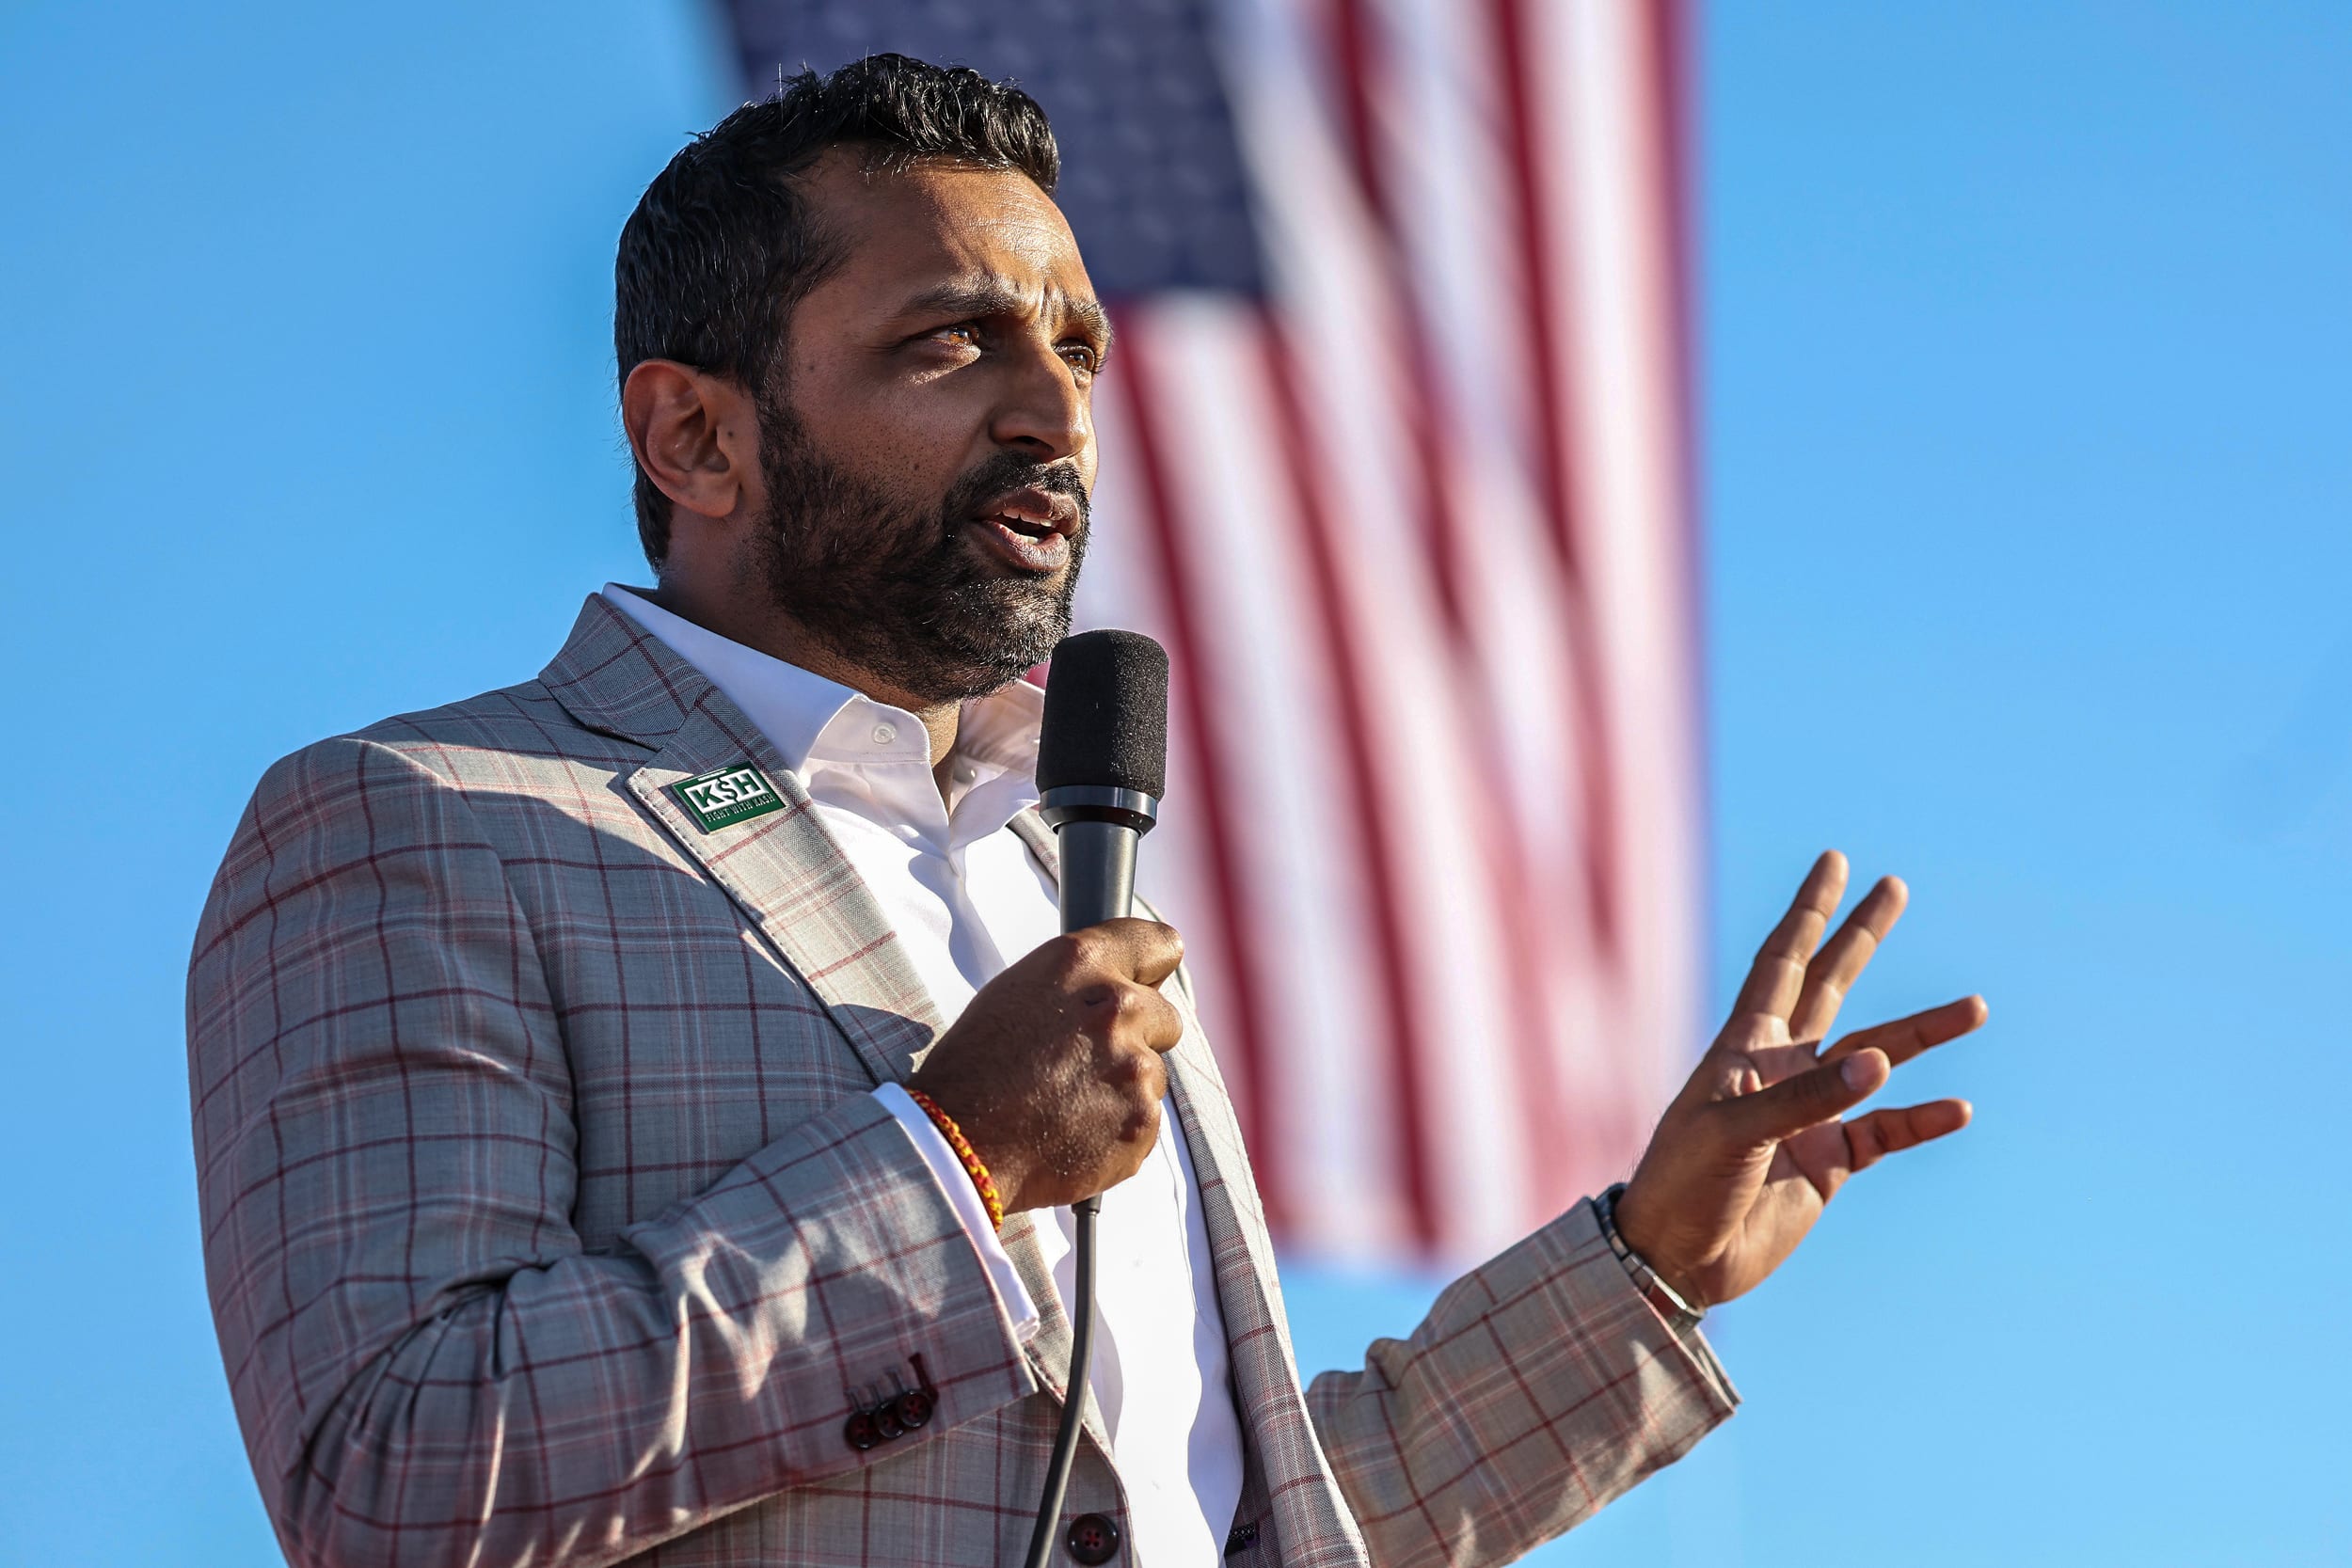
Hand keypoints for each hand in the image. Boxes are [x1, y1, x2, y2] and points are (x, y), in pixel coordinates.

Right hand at [905, 918, 1185, 1212]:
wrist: (957, 1145)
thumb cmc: (974, 1068)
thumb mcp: (1016, 994)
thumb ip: (1077, 984)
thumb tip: (1116, 986)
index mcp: (1081, 963)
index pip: (1158, 944)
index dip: (1152, 968)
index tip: (1147, 981)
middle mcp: (1117, 1007)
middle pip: (1166, 1017)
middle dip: (1138, 1037)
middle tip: (1089, 1062)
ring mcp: (1134, 1067)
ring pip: (1152, 1075)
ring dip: (1123, 1088)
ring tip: (1067, 1105)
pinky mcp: (1141, 1120)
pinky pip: (1144, 1121)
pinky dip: (1118, 1130)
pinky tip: (1075, 1133)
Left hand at [1613, 851, 1984, 1308]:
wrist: (1677, 1259)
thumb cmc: (1683, 1183)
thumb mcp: (1733, 1133)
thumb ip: (1807, 1099)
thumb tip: (1881, 1062)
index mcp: (1745, 1046)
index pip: (1782, 962)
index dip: (1807, 912)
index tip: (1834, 861)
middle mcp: (1781, 1069)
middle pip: (1831, 985)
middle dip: (1861, 936)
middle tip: (1895, 886)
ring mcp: (1808, 1115)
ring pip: (1877, 1059)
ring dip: (1922, 1034)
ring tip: (1974, 1007)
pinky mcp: (1828, 1164)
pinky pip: (1886, 1132)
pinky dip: (1921, 1119)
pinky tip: (1957, 1108)